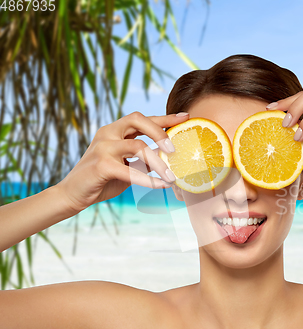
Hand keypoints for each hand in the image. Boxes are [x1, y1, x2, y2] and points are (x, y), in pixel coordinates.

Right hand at [57, 112, 187, 212]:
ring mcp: (103, 147)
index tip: (185, 116)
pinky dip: (148, 179)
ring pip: (138, 146)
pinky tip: (161, 186)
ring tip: (172, 177)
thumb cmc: (104, 179)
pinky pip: (130, 171)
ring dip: (159, 163)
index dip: (164, 117)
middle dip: (160, 131)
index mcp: (114, 130)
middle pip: (138, 120)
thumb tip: (170, 156)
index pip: (142, 118)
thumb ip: (144, 158)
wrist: (73, 194)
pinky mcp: (100, 165)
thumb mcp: (127, 165)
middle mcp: (108, 133)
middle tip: (174, 149)